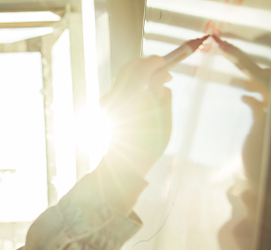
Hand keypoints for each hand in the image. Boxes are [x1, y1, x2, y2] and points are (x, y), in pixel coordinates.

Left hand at [101, 56, 172, 176]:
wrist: (122, 164)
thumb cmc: (149, 145)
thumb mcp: (164, 119)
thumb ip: (163, 95)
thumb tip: (161, 79)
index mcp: (136, 95)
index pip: (146, 67)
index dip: (158, 63)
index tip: (166, 64)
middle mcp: (119, 95)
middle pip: (131, 67)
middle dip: (146, 64)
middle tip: (161, 68)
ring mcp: (110, 101)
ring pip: (122, 76)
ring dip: (137, 73)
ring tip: (152, 82)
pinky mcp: (105, 109)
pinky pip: (117, 89)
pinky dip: (129, 85)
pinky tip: (139, 93)